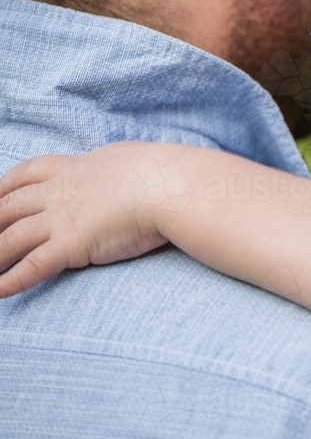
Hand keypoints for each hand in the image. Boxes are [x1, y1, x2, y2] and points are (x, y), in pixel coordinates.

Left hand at [0, 142, 178, 297]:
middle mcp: (61, 192)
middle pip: (10, 204)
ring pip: (11, 237)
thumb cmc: (160, 173)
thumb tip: (123, 168)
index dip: (5, 184)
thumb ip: (114, 168)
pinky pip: (33, 265)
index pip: (29, 173)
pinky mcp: (71, 244)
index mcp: (77, 168)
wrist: (166, 185)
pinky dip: (13, 280)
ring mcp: (62, 218)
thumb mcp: (128, 159)